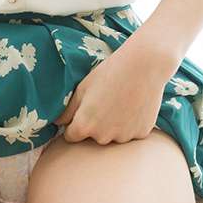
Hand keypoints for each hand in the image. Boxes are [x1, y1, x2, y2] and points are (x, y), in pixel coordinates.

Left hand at [54, 33, 171, 143]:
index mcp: (84, 126)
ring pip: (113, 136)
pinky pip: (131, 132)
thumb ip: (67, 110)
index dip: (75, 123)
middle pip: (93, 137)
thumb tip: (57, 123)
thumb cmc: (109, 73)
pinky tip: (134, 105)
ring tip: (121, 101)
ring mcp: (123, 137)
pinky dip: (131, 124)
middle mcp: (102, 137)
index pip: (71, 136)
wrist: (144, 65)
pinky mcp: (141, 133)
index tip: (84, 111)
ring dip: (114, 126)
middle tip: (105, 102)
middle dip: (95, 125)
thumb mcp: (82, 88)